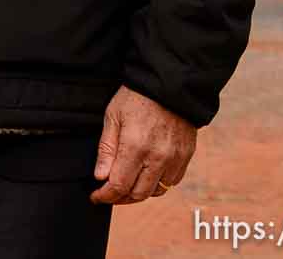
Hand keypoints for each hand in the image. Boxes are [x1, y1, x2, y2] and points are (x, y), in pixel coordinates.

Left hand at [91, 85, 196, 204]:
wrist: (169, 85)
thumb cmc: (136, 97)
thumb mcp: (113, 117)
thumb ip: (106, 149)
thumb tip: (100, 177)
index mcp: (135, 146)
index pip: (119, 185)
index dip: (105, 195)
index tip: (96, 196)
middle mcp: (157, 157)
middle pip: (138, 193)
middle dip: (120, 198)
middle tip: (108, 193)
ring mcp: (174, 158)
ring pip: (156, 191)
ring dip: (139, 192)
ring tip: (126, 185)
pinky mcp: (185, 156)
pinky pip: (172, 181)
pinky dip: (157, 184)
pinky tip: (146, 175)